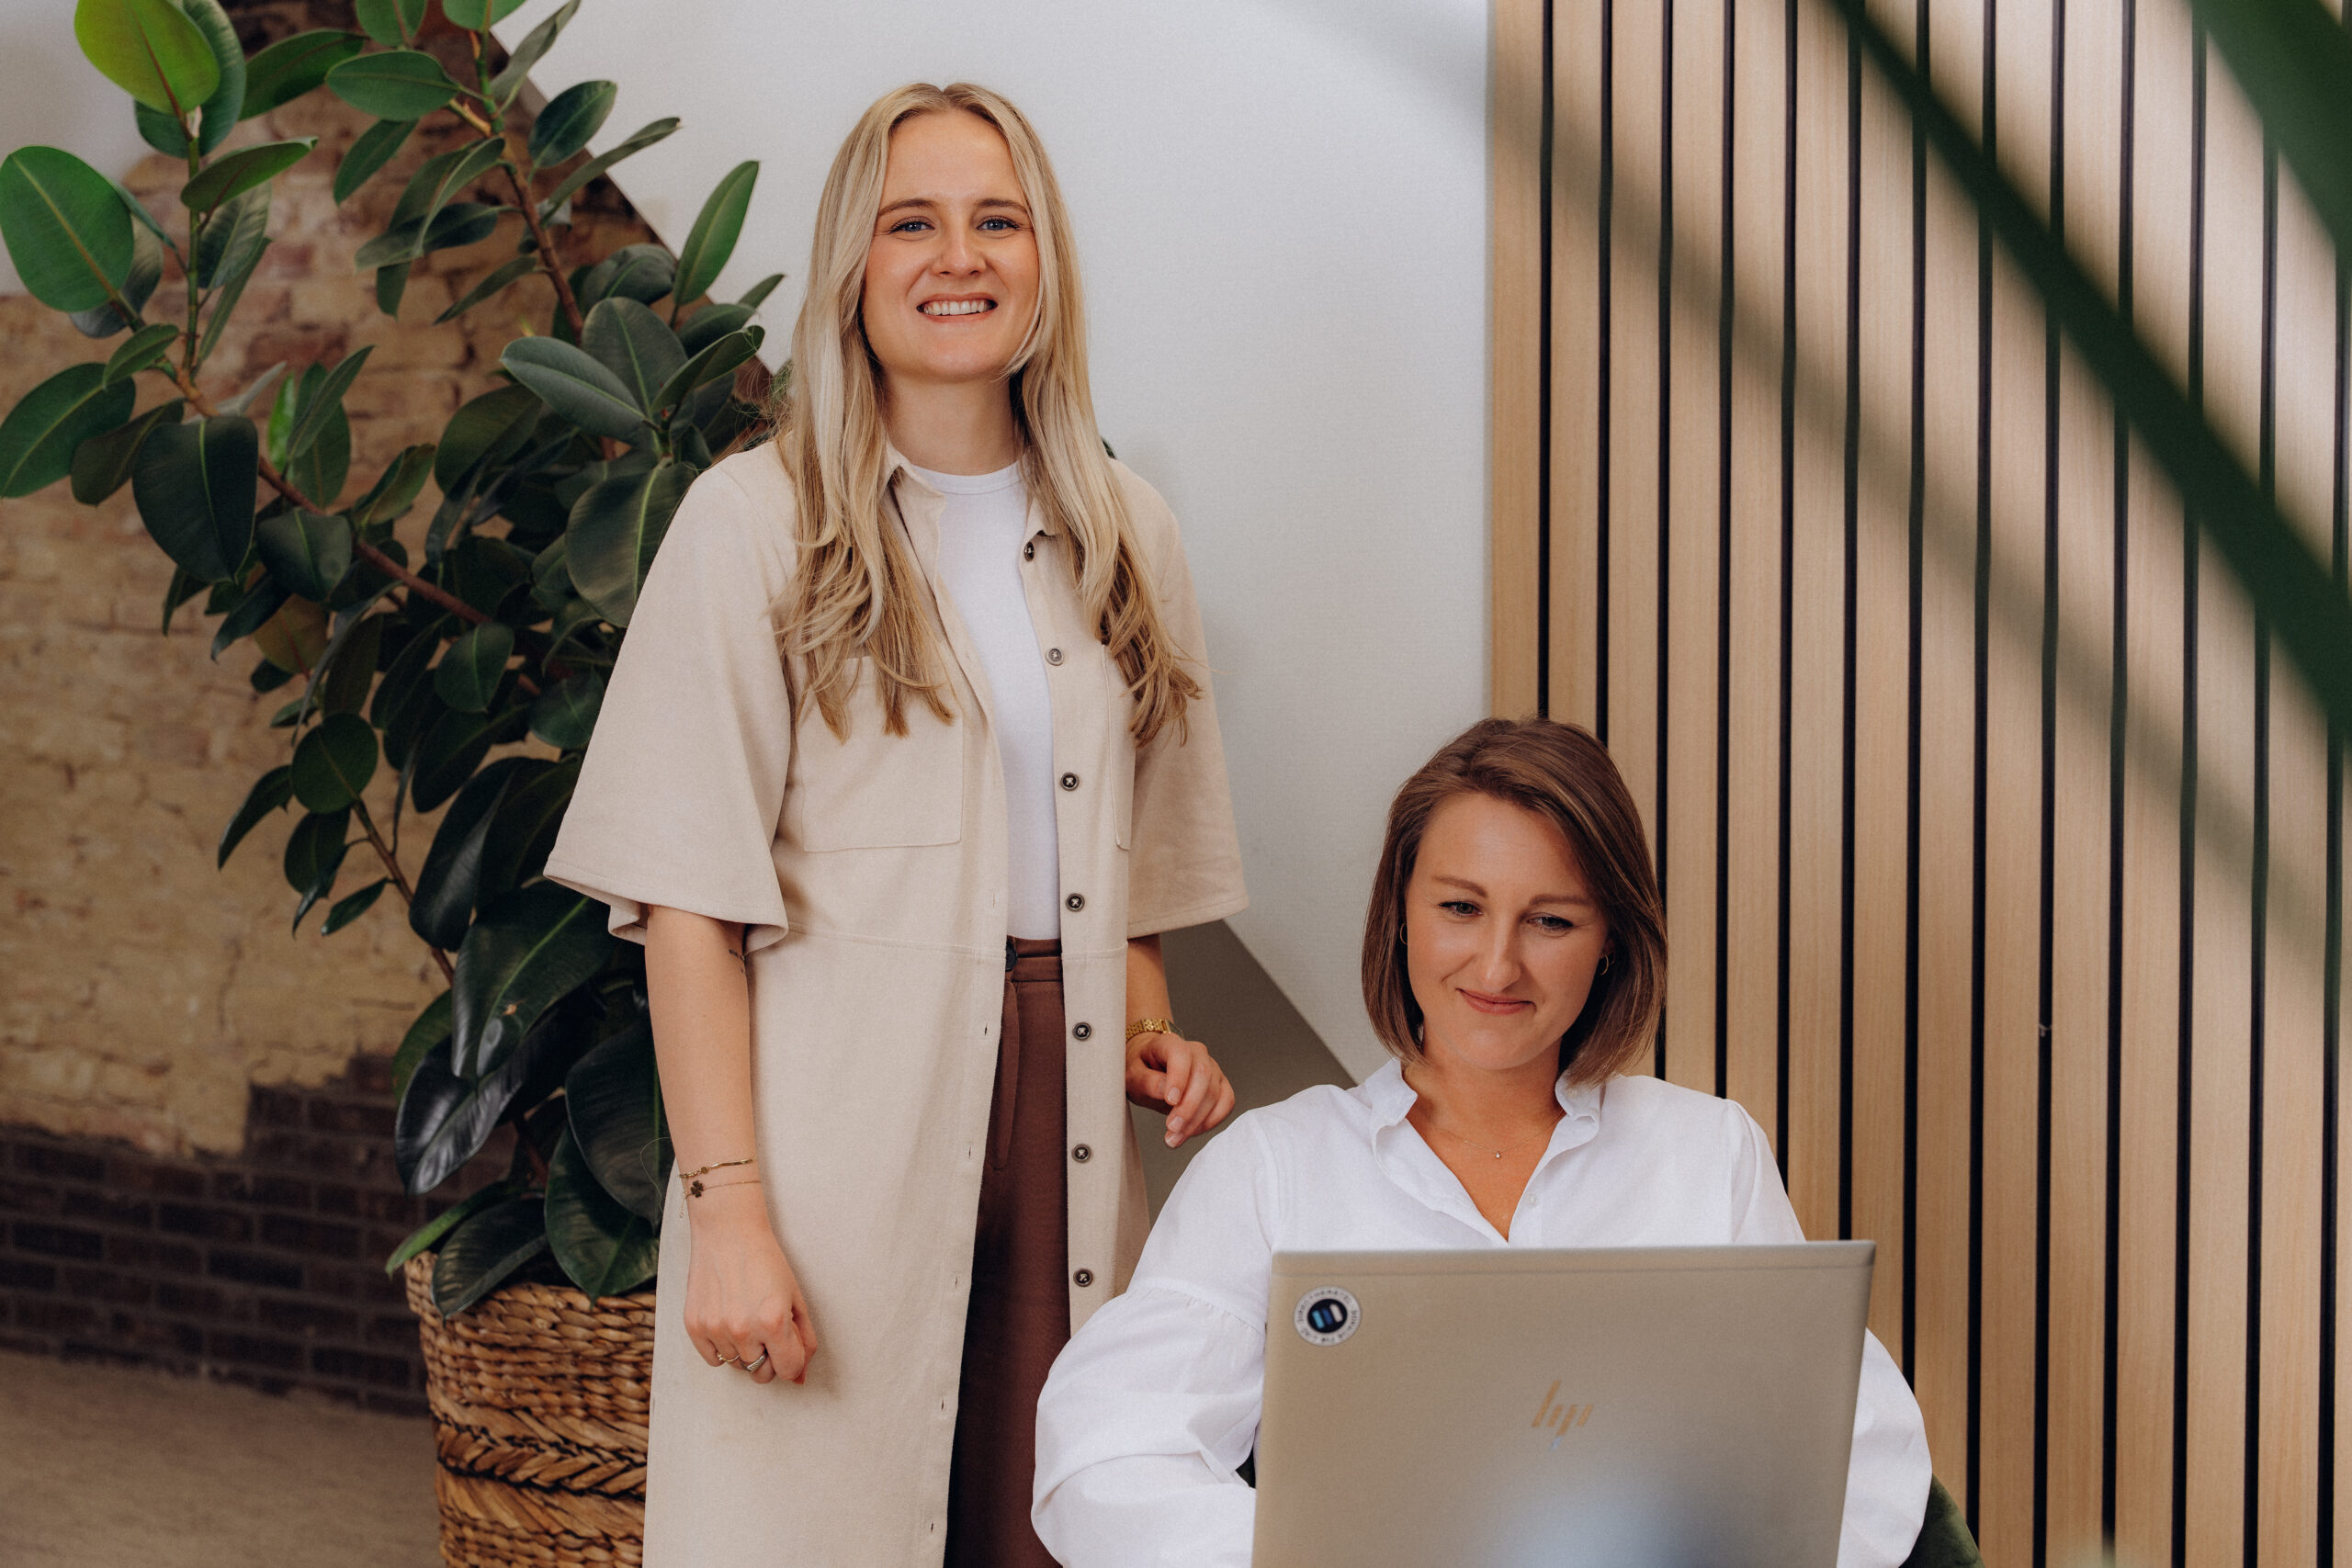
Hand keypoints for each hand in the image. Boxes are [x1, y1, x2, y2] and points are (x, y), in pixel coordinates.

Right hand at [682, 1184, 818, 1384]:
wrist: (728, 1231)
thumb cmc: (766, 1262)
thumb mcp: (795, 1297)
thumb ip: (804, 1340)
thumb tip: (799, 1379)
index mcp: (773, 1322)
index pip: (789, 1370)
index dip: (793, 1360)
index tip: (789, 1344)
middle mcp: (743, 1329)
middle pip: (761, 1374)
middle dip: (770, 1359)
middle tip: (768, 1331)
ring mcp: (715, 1329)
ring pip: (737, 1366)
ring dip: (745, 1350)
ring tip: (746, 1316)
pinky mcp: (694, 1326)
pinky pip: (713, 1359)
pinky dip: (723, 1347)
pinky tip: (728, 1319)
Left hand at [1124, 1030, 1235, 1148]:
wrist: (1150, 1069)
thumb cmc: (1142, 1069)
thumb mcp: (1132, 1075)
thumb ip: (1147, 1081)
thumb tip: (1165, 1090)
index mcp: (1170, 1043)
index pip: (1181, 1055)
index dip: (1179, 1078)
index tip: (1170, 1101)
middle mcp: (1196, 1053)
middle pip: (1203, 1076)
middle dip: (1189, 1107)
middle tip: (1172, 1128)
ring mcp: (1212, 1068)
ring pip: (1215, 1092)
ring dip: (1197, 1120)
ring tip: (1176, 1137)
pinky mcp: (1220, 1084)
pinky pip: (1226, 1102)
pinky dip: (1212, 1120)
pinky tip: (1192, 1130)